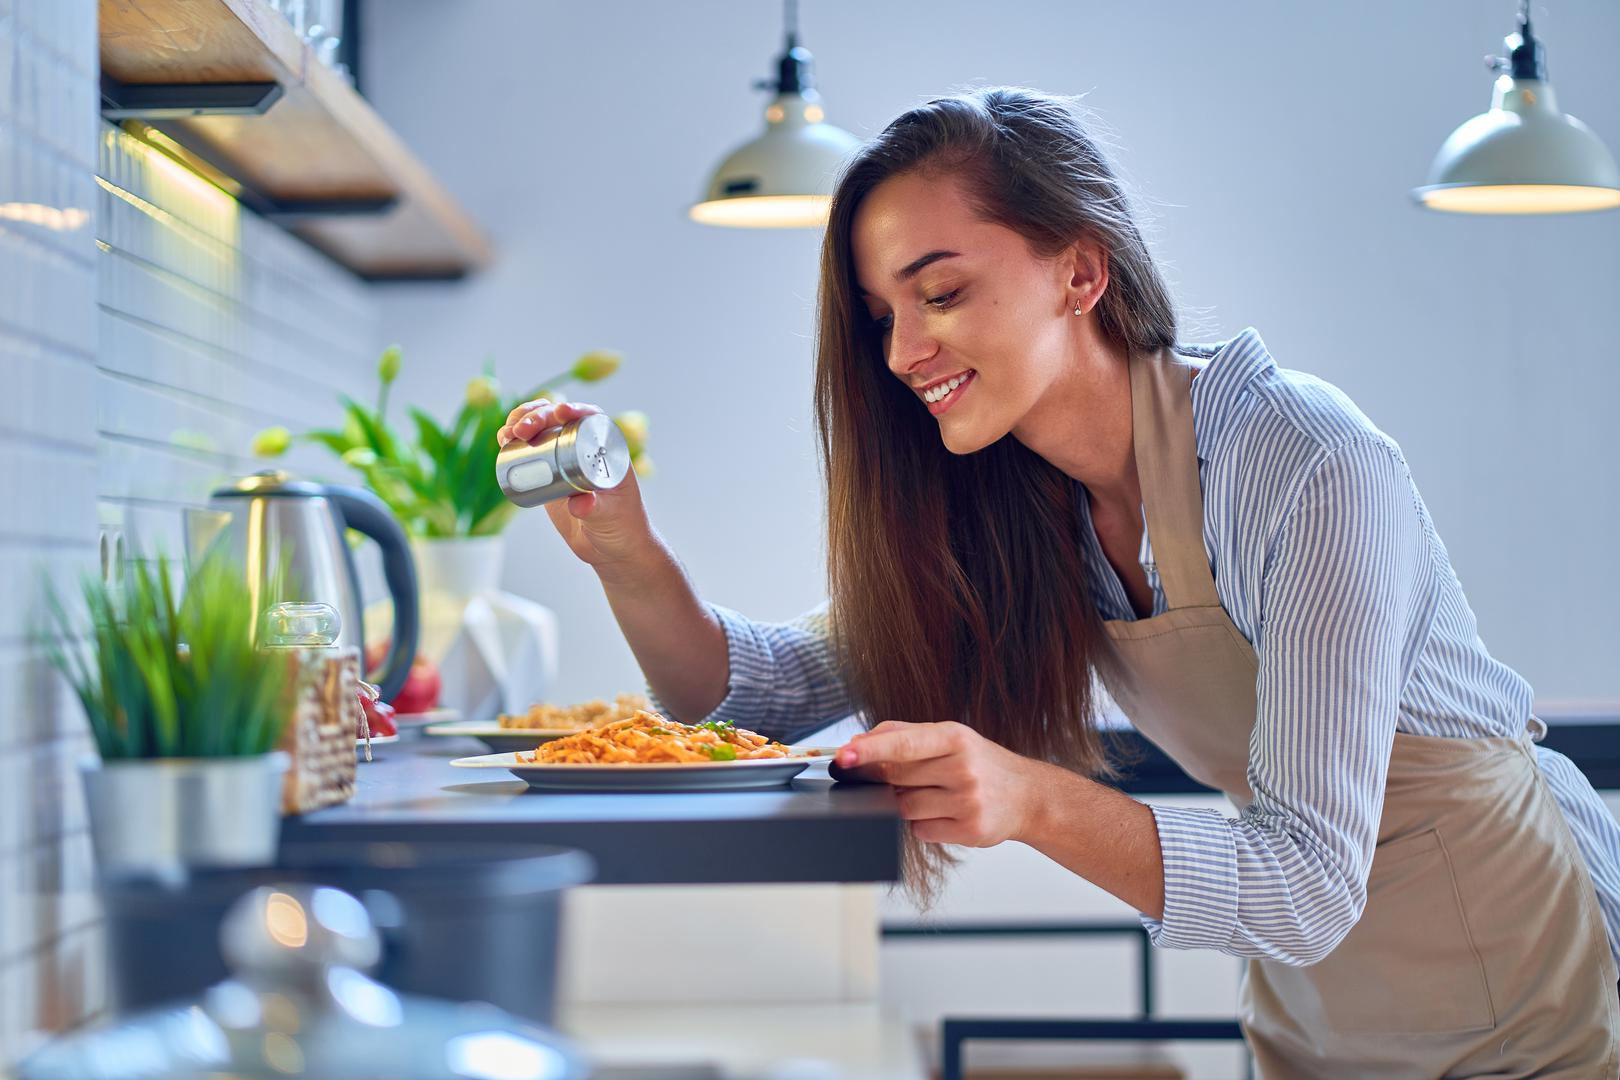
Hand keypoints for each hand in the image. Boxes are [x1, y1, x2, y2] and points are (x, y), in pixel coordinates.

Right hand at [497, 398, 655, 576]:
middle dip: (538, 415)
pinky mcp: (548, 469)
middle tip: (521, 431)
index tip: (560, 412)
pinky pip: (530, 446)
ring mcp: (565, 456)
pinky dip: (515, 437)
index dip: (575, 409)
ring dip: (522, 420)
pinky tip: (503, 438)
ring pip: (542, 426)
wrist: (610, 547)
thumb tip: (580, 504)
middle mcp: (586, 446)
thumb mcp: (609, 517)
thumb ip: (596, 510)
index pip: (592, 418)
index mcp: (608, 448)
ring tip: (507, 434)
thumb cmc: (621, 528)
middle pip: (560, 418)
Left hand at [834, 720, 1051, 846]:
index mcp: (955, 738)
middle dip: (880, 779)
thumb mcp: (949, 737)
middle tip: (884, 777)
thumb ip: (903, 734)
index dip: (869, 750)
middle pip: (896, 778)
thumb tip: (858, 742)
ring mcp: (967, 802)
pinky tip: (942, 812)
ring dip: (904, 803)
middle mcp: (963, 768)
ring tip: (930, 793)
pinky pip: (921, 831)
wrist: (1028, 796)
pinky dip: (922, 823)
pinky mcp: (970, 831)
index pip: (903, 743)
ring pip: (904, 808)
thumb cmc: (980, 762)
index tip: (842, 755)